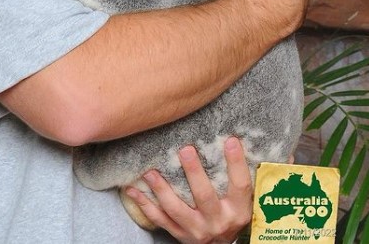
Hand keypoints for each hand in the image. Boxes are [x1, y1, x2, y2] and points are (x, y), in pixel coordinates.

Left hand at [124, 137, 251, 242]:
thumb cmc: (229, 213)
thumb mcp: (239, 201)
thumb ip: (234, 177)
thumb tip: (230, 137)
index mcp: (238, 211)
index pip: (240, 186)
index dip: (236, 163)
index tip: (230, 140)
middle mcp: (218, 221)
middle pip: (204, 196)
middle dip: (194, 173)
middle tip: (185, 150)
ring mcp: (197, 230)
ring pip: (176, 209)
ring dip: (161, 189)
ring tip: (150, 172)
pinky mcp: (179, 234)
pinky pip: (159, 219)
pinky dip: (144, 204)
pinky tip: (132, 189)